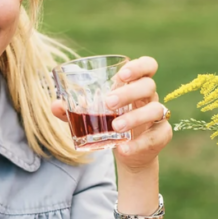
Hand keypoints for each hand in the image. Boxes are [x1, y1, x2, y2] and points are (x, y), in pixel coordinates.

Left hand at [51, 56, 171, 172]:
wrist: (128, 152)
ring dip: (135, 117)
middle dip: (129, 92)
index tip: (122, 75)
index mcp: (135, 85)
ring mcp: (158, 117)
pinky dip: (138, 144)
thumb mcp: (91, 116)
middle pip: (148, 86)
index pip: (148, 66)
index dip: (139, 67)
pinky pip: (154, 137)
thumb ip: (73, 110)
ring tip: (115, 126)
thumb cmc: (110, 124)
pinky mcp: (162, 135)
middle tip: (108, 102)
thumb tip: (55, 106)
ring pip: (155, 110)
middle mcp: (150, 98)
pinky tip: (123, 149)